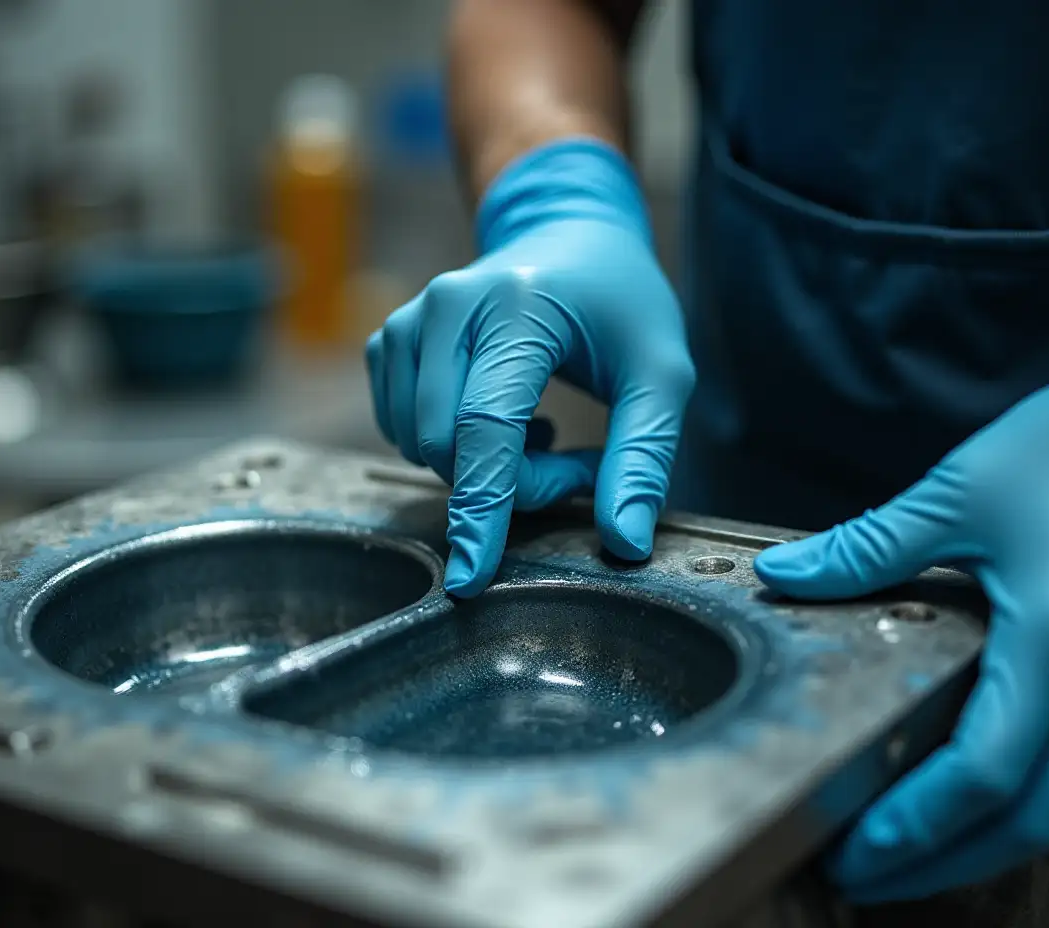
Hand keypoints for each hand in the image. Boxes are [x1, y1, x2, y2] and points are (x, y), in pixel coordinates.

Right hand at [367, 140, 693, 595]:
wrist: (565, 234)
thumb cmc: (620, 302)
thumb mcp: (660, 373)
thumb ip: (645, 457)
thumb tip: (624, 542)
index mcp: (515, 306)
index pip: (484, 425)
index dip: (482, 508)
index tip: (472, 577)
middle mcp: (446, 306)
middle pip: (449, 445)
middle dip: (508, 482)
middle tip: (570, 459)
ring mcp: (408, 322)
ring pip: (422, 444)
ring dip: (482, 466)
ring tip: (538, 429)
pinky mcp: (389, 341)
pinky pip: (404, 430)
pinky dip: (452, 446)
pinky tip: (496, 416)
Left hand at [753, 361, 1048, 901]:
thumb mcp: (960, 493)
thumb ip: (867, 549)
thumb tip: (781, 576)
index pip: (983, 773)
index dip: (916, 827)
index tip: (855, 856)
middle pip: (1027, 818)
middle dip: (942, 862)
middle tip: (865, 878)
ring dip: (986, 841)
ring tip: (908, 849)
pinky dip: (1027, 802)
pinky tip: (977, 798)